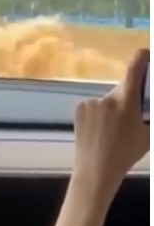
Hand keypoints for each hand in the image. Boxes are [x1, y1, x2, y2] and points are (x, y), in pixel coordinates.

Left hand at [71, 49, 149, 195]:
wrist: (96, 170)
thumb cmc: (127, 153)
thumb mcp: (149, 132)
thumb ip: (151, 113)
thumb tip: (146, 103)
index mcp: (127, 101)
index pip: (135, 67)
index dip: (142, 57)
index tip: (146, 55)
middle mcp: (107, 97)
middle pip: (124, 88)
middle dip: (131, 96)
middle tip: (133, 116)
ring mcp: (90, 103)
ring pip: (109, 99)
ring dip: (115, 107)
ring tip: (114, 129)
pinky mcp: (79, 109)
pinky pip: (96, 105)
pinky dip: (100, 113)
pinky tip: (100, 129)